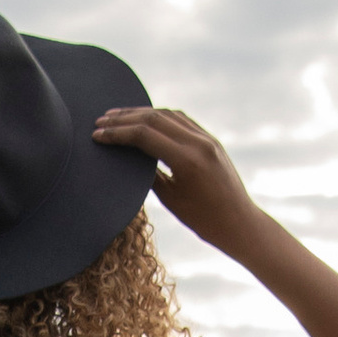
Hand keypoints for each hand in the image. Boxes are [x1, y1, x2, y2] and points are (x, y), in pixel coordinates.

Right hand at [91, 103, 254, 252]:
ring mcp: (207, 139)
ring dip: (140, 113)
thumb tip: (129, 157)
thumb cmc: (204, 220)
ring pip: (168, 115)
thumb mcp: (171, 199)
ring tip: (117, 117)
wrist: (240, 223)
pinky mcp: (211, 140)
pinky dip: (160, 117)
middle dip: (124, 118)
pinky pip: (181, 120)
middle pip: (154, 118)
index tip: (97, 135)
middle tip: (100, 121)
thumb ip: (150, 175)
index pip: (144, 135)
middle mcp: (199, 143)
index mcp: (187, 160)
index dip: (117, 133)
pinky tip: (145, 119)